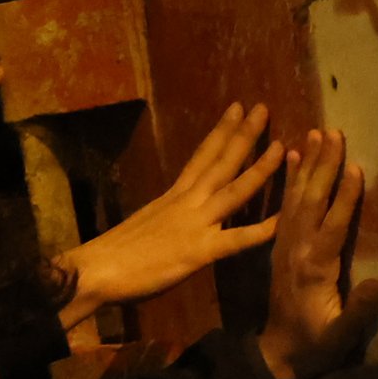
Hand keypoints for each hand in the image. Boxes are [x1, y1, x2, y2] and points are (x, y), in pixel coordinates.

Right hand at [61, 103, 284, 324]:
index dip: (221, 131)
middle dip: (243, 135)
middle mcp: (186, 202)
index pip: (201, 156)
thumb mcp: (146, 222)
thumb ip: (168, 214)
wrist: (95, 271)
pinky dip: (260, 231)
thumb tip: (178, 211)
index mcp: (173, 196)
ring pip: (234, 191)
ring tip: (282, 147)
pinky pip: (236, 240)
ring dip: (259, 169)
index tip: (236, 108)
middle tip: (263, 108)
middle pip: (220, 162)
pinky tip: (282, 222)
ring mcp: (194, 224)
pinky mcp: (198, 251)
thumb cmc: (113, 253)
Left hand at [259, 128, 377, 378]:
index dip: (345, 197)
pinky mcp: (281, 245)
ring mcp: (286, 245)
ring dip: (307, 164)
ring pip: (296, 197)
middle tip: (332, 131)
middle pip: (311, 201)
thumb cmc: (318, 346)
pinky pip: (284, 207)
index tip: (354, 167)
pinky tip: (292, 156)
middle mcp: (297, 250)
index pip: (332, 225)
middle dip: (323, 165)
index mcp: (314, 268)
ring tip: (314, 132)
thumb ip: (359, 311)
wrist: (279, 354)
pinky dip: (289, 180)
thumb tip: (377, 285)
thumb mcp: (342, 336)